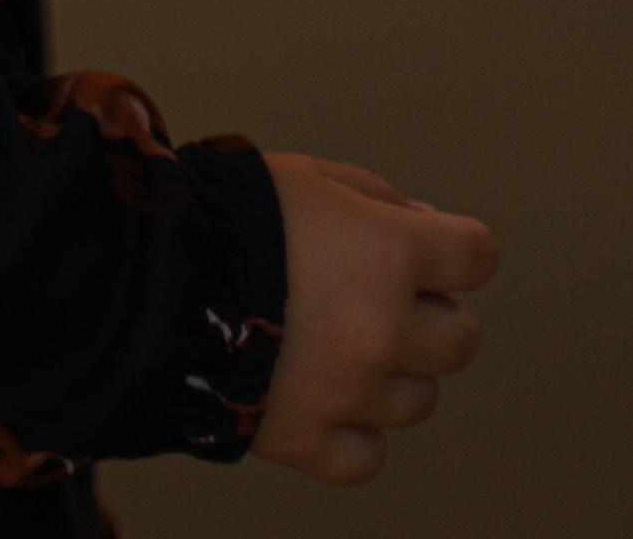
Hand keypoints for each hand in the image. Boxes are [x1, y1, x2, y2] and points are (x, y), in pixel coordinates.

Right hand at [249, 154, 496, 484]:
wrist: (155, 277)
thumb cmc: (234, 213)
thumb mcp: (311, 176)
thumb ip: (379, 198)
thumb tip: (427, 228)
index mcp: (390, 253)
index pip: (478, 255)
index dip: (455, 248)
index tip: (428, 249)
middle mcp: (384, 328)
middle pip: (461, 340)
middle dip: (431, 315)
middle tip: (380, 297)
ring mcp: (350, 393)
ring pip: (420, 400)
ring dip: (394, 373)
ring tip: (341, 344)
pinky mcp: (308, 441)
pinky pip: (367, 457)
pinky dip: (356, 433)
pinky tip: (329, 400)